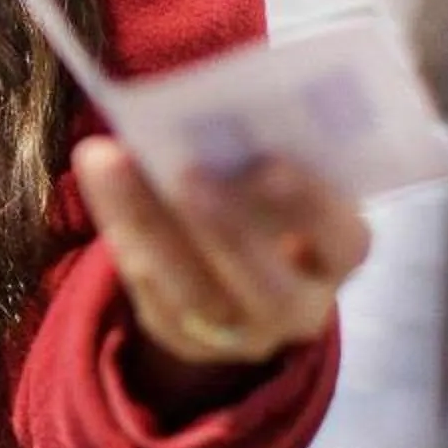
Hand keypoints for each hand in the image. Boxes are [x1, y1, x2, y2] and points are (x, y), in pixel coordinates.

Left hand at [73, 137, 368, 370]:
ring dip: (149, 225)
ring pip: (196, 296)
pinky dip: (123, 235)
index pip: (344, 240)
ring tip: (111, 162)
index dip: (309, 204)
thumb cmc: (266, 199)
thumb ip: (257, 150)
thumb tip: (202, 106)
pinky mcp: (185, 341)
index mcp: (340, 255)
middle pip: (269, 288)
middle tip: (185, 172)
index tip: (267, 161)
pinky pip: (150, 298)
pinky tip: (103, 186)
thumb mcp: (280, 178)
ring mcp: (242, 335)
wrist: (236, 268)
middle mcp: (301, 307)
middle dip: (226, 231)